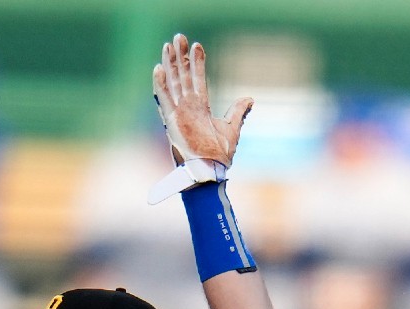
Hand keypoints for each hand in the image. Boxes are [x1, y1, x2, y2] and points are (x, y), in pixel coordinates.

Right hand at [148, 33, 253, 203]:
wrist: (212, 171)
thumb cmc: (220, 154)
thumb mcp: (232, 127)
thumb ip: (238, 111)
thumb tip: (250, 98)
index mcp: (201, 108)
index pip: (199, 79)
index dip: (198, 62)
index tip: (197, 45)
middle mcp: (188, 107)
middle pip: (183, 76)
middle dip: (181, 57)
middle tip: (179, 37)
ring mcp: (179, 113)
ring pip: (173, 83)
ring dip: (170, 64)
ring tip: (168, 45)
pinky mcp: (172, 121)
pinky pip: (165, 99)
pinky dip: (161, 84)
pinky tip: (159, 68)